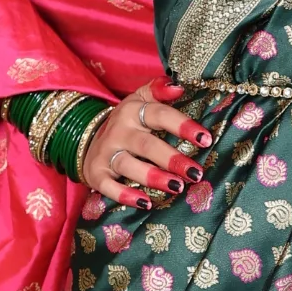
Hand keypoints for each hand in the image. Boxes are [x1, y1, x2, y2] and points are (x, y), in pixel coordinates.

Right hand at [83, 78, 212, 208]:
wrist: (86, 140)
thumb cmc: (126, 123)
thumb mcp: (139, 100)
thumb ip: (158, 91)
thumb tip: (179, 86)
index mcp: (133, 111)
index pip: (160, 115)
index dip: (182, 126)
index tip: (205, 139)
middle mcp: (118, 132)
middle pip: (147, 145)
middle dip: (172, 159)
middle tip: (196, 172)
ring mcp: (106, 154)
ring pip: (129, 165)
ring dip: (153, 177)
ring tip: (177, 187)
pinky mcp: (96, 174)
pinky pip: (109, 187)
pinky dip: (125, 196)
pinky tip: (145, 203)